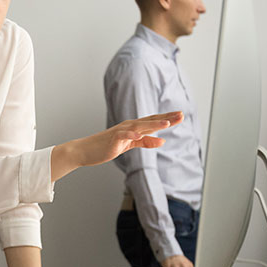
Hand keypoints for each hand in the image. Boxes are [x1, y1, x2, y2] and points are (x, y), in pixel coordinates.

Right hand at [51, 111, 183, 181]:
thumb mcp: (129, 145)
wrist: (85, 151)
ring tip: (167, 124)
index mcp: (133, 127)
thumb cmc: (107, 147)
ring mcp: (120, 131)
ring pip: (139, 126)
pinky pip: (123, 135)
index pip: (153, 121)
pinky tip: (140, 134)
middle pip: (150, 121)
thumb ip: (145, 142)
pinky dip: (131, 134)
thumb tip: (162, 141)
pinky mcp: (113, 139)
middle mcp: (129, 126)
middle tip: (181, 115)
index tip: (181, 115)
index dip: (167, 118)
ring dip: (153, 125)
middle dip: (166, 119)